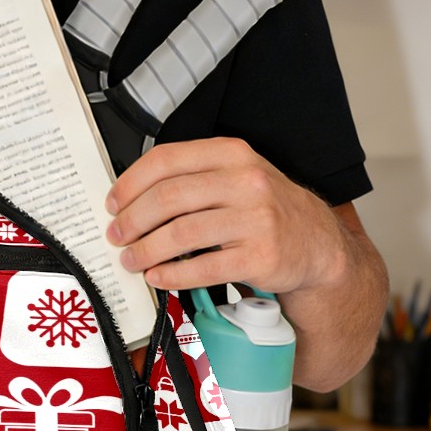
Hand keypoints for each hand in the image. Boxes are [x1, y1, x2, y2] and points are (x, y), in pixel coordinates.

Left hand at [104, 137, 346, 296]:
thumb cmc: (265, 210)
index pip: (167, 160)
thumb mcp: (235, 177)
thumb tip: (131, 198)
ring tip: (132, 259)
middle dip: (133, 220)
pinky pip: (203, 267)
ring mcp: (255, 218)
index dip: (130, 183)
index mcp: (231, 154)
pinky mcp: (260, 256)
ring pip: (182, 233)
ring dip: (146, 250)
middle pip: (169, 197)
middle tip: (117, 235)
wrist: (316, 243)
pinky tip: (158, 277)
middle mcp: (245, 181)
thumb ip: (191, 178)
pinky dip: (172, 275)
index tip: (113, 203)